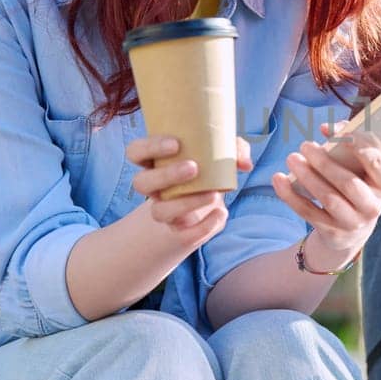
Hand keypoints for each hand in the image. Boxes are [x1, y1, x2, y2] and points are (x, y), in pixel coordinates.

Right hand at [126, 134, 253, 247]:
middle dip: (166, 175)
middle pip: (142, 183)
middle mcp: (154, 187)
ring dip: (185, 203)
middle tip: (194, 168)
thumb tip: (244, 163)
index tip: (176, 144)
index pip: (136, 152)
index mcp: (155, 161)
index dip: (149, 147)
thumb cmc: (212, 165)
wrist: (212, 196)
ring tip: (212, 194)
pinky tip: (221, 213)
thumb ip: (235, 150)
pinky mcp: (179, 229)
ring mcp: (164, 209)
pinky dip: (204, 227)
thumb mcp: (224, 151)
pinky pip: (184, 235)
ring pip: (160, 212)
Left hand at [270, 125, 380, 268]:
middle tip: (305, 145)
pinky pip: (308, 212)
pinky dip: (290, 195)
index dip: (360, 146)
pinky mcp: (332, 232)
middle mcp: (373, 206)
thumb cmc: (357, 185)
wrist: (351, 229)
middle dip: (324, 162)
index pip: (378, 164)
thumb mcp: (362, 167)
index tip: (341, 134)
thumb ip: (350, 140)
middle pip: (348, 183)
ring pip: (328, 198)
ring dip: (307, 176)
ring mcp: (353, 222)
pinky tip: (278, 179)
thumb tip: (327, 128)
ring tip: (292, 158)